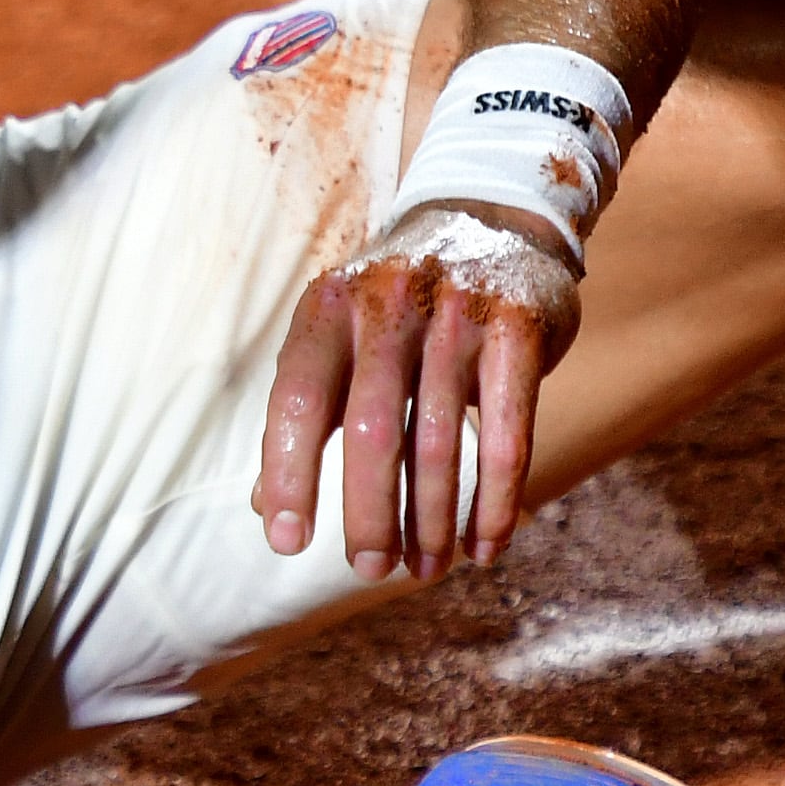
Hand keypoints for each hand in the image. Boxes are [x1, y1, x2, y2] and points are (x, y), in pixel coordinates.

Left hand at [255, 201, 579, 581]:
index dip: (289, 474)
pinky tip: (486, 544)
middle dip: (369, 514)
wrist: (492, 215)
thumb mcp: (339, 336)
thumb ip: (304, 414)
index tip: (288, 542)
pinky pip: (507, 434)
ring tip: (427, 569)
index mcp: (329, 307)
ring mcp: (458, 313)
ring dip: (434, 520)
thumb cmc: (398, 307)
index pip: (297, 398)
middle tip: (371, 570)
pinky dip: (496, 500)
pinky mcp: (519, 329)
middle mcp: (388, 304)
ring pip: (439, 441)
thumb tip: (265, 509)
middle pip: (370, 430)